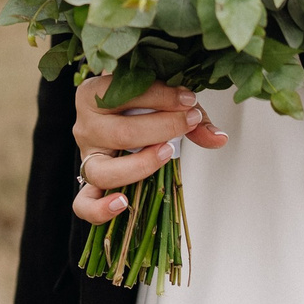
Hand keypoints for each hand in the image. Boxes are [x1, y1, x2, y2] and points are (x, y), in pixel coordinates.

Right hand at [69, 76, 226, 224]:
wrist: (117, 113)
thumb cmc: (140, 103)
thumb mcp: (165, 100)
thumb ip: (192, 116)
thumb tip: (219, 138)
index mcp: (93, 95)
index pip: (125, 94)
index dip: (162, 97)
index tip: (188, 101)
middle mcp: (84, 126)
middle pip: (120, 133)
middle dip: (162, 127)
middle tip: (187, 123)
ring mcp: (85, 157)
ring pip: (102, 171)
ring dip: (140, 165)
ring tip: (166, 154)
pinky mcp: (88, 184)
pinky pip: (84, 204)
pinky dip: (100, 209)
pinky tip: (123, 204)